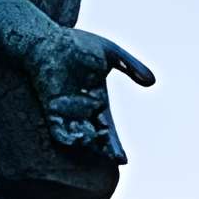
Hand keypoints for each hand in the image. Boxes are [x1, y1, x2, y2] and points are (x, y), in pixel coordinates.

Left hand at [25, 26, 154, 164]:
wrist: (46, 39)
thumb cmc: (78, 43)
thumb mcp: (111, 53)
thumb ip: (131, 67)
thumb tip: (152, 82)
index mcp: (98, 101)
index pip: (108, 128)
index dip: (114, 144)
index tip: (123, 159)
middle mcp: (82, 110)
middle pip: (95, 137)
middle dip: (105, 149)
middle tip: (115, 158)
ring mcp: (65, 110)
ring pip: (78, 135)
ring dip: (88, 143)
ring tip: (98, 145)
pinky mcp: (49, 107)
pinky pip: (58, 128)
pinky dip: (67, 136)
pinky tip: (77, 139)